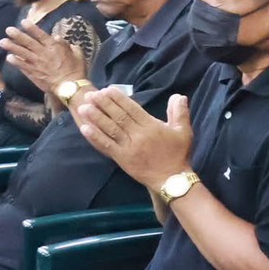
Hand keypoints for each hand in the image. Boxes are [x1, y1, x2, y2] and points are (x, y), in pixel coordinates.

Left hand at [0, 21, 87, 95]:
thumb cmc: (76, 70)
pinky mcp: (34, 74)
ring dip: (12, 47)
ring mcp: (37, 64)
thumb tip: (57, 38)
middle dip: (18, 35)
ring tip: (2, 42)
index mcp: (55, 48)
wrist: (70, 87)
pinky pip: (22, 66)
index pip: (41, 35)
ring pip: (22, 53)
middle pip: (28, 42)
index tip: (23, 22)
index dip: (31, 28)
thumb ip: (67, 45)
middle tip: (8, 29)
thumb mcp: (77, 54)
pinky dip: (15, 62)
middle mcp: (43, 54)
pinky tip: (8, 58)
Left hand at [76, 90, 193, 189]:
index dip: (119, 99)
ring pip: (110, 129)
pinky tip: (85, 129)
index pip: (132, 109)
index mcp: (151, 126)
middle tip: (92, 94)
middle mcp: (138, 134)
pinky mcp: (122, 158)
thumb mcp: (184, 131)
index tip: (108, 90)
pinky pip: (107, 145)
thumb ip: (179, 112)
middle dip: (104, 104)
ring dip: (96, 117)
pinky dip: (95, 137)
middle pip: (118, 116)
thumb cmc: (178, 154)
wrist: (172, 179)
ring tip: (84, 107)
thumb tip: (179, 95)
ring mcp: (129, 147)